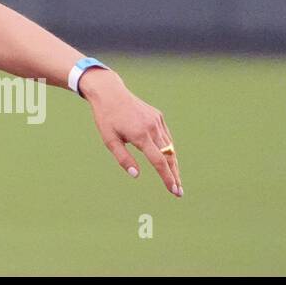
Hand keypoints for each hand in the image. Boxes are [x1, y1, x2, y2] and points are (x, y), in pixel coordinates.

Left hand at [82, 69, 182, 196]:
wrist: (110, 92)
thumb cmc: (106, 118)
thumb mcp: (109, 140)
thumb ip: (123, 158)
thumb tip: (136, 175)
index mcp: (140, 135)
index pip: (158, 161)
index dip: (167, 178)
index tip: (174, 191)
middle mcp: (152, 127)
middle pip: (169, 156)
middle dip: (175, 175)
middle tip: (179, 192)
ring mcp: (156, 121)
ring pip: (170, 147)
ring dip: (173, 164)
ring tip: (175, 179)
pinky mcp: (158, 116)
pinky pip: (166, 137)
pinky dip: (168, 149)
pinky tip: (167, 159)